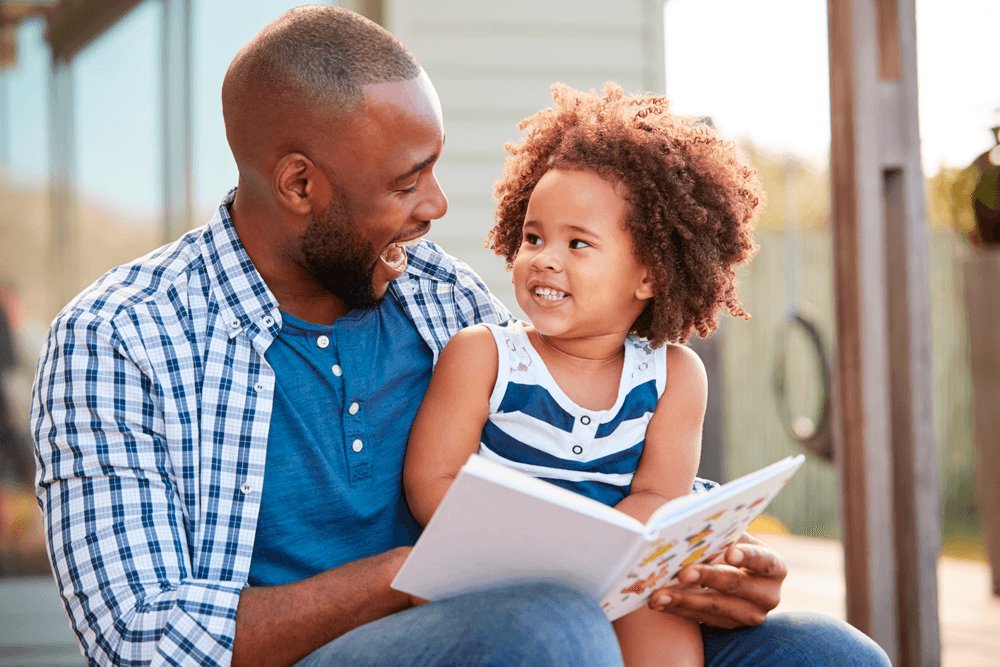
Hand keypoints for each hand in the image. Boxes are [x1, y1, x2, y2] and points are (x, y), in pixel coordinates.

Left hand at [648, 533, 785, 628]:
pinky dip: (677, 610)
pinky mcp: (729, 628)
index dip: (747, 556)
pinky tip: (658, 602)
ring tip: (659, 594)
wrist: (728, 574)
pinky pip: (702, 619)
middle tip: (683, 572)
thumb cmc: (728, 546)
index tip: (729, 552)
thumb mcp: (732, 538)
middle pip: (736, 585)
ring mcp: (750, 615)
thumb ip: (722, 534)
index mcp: (774, 566)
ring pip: (716, 608)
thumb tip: (696, 530)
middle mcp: (768, 595)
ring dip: (684, 600)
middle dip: (707, 577)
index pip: (764, 560)